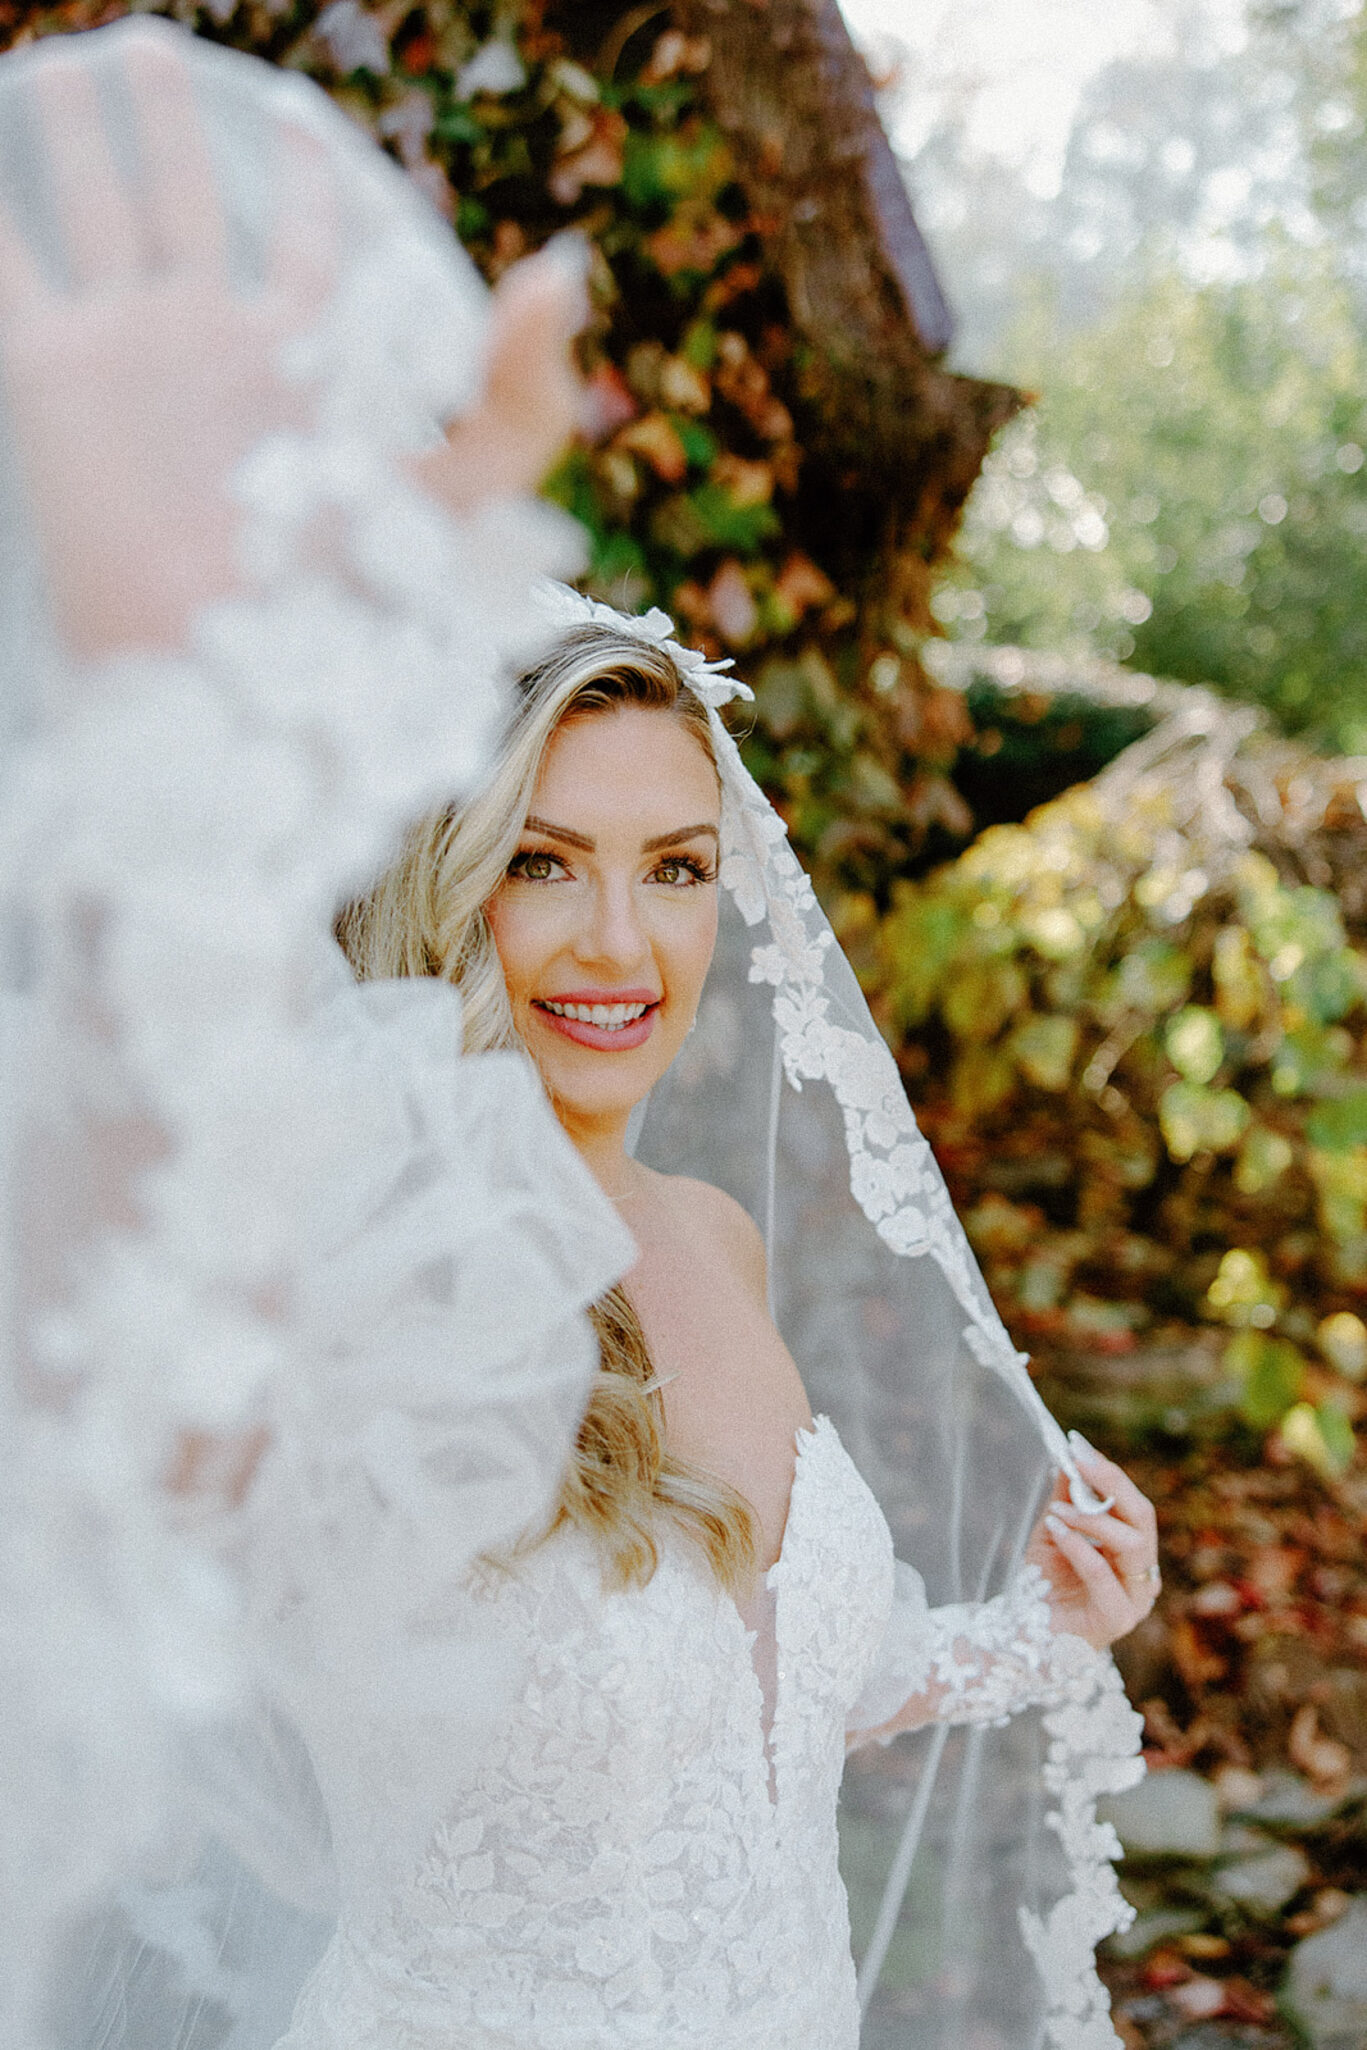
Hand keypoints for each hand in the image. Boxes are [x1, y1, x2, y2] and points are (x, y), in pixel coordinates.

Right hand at [0, 25, 590, 666]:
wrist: (230, 680)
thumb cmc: (352, 607)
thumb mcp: (466, 498)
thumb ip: (521, 394)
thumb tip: (565, 266)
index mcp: (305, 361)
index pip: (311, 246)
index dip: (308, 184)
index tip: (295, 120)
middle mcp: (214, 345)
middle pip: (188, 203)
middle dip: (171, 128)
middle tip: (145, 52)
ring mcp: (130, 357)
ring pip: (100, 212)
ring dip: (84, 141)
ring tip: (68, 68)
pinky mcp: (55, 383)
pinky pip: (11, 274)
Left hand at [1025, 1435, 1159, 1648]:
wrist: (1022, 1634)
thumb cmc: (1042, 1585)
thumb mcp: (1053, 1531)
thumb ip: (1066, 1499)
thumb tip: (1070, 1458)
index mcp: (1133, 1554)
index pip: (1134, 1506)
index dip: (1110, 1474)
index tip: (1079, 1445)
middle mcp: (1143, 1575)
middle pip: (1142, 1519)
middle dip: (1112, 1484)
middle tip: (1079, 1460)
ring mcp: (1135, 1600)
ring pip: (1133, 1545)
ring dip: (1093, 1518)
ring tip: (1059, 1509)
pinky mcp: (1116, 1620)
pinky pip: (1104, 1576)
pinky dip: (1080, 1548)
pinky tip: (1057, 1529)